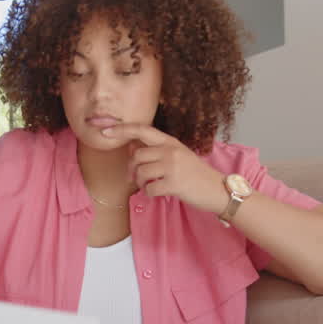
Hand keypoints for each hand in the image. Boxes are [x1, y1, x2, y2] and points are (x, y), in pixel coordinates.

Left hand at [102, 123, 226, 213]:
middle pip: (136, 156)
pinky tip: (158, 193)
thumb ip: (156, 151)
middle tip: (134, 179)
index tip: (105, 131)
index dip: (122, 129)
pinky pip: (149, 189)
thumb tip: (131, 148)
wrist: (217, 190)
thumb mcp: (177, 156)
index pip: (142, 130)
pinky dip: (149, 194)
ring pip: (140, 173)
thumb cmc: (195, 174)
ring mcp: (172, 166)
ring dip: (140, 183)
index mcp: (170, 142)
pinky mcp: (174, 183)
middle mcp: (171, 151)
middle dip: (131, 169)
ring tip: (150, 186)